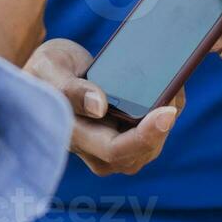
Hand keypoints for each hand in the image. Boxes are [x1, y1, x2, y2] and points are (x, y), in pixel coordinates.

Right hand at [24, 38, 183, 175]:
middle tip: (176, 85)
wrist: (50, 75)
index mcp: (75, 138)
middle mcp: (96, 152)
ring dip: (168, 116)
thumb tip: (99, 106)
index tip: (167, 112)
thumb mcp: (50, 70)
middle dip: (164, 124)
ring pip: (152, 144)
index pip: (116, 150)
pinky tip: (172, 86)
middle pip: (142, 151)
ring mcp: (113, 147)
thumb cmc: (45, 72)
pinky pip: (154, 131)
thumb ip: (72, 90)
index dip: (145, 136)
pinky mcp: (126, 136)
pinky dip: (166, 110)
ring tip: (175, 81)